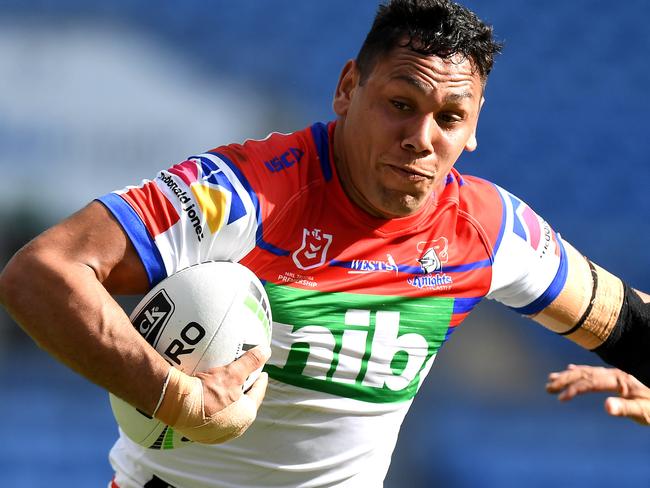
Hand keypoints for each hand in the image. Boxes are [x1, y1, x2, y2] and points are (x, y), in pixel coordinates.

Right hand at [156, 345, 271, 442]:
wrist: (177, 404)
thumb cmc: (208, 390)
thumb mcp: (233, 372)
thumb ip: (251, 361)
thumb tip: (266, 350)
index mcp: (246, 415)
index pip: (258, 393)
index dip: (260, 381)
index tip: (261, 373)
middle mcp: (235, 429)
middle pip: (246, 406)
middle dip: (247, 394)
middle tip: (247, 382)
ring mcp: (219, 435)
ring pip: (231, 416)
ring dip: (232, 405)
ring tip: (229, 393)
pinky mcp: (203, 436)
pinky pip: (215, 421)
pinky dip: (217, 412)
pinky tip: (212, 404)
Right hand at [546, 364, 649, 425]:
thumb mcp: (644, 411)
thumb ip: (626, 408)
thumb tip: (606, 406)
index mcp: (619, 380)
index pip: (591, 382)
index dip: (574, 389)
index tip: (560, 398)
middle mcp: (614, 374)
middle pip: (584, 374)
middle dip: (565, 380)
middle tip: (548, 388)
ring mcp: (615, 374)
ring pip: (586, 371)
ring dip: (568, 375)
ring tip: (551, 379)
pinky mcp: (617, 378)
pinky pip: (593, 371)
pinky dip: (580, 370)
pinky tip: (571, 369)